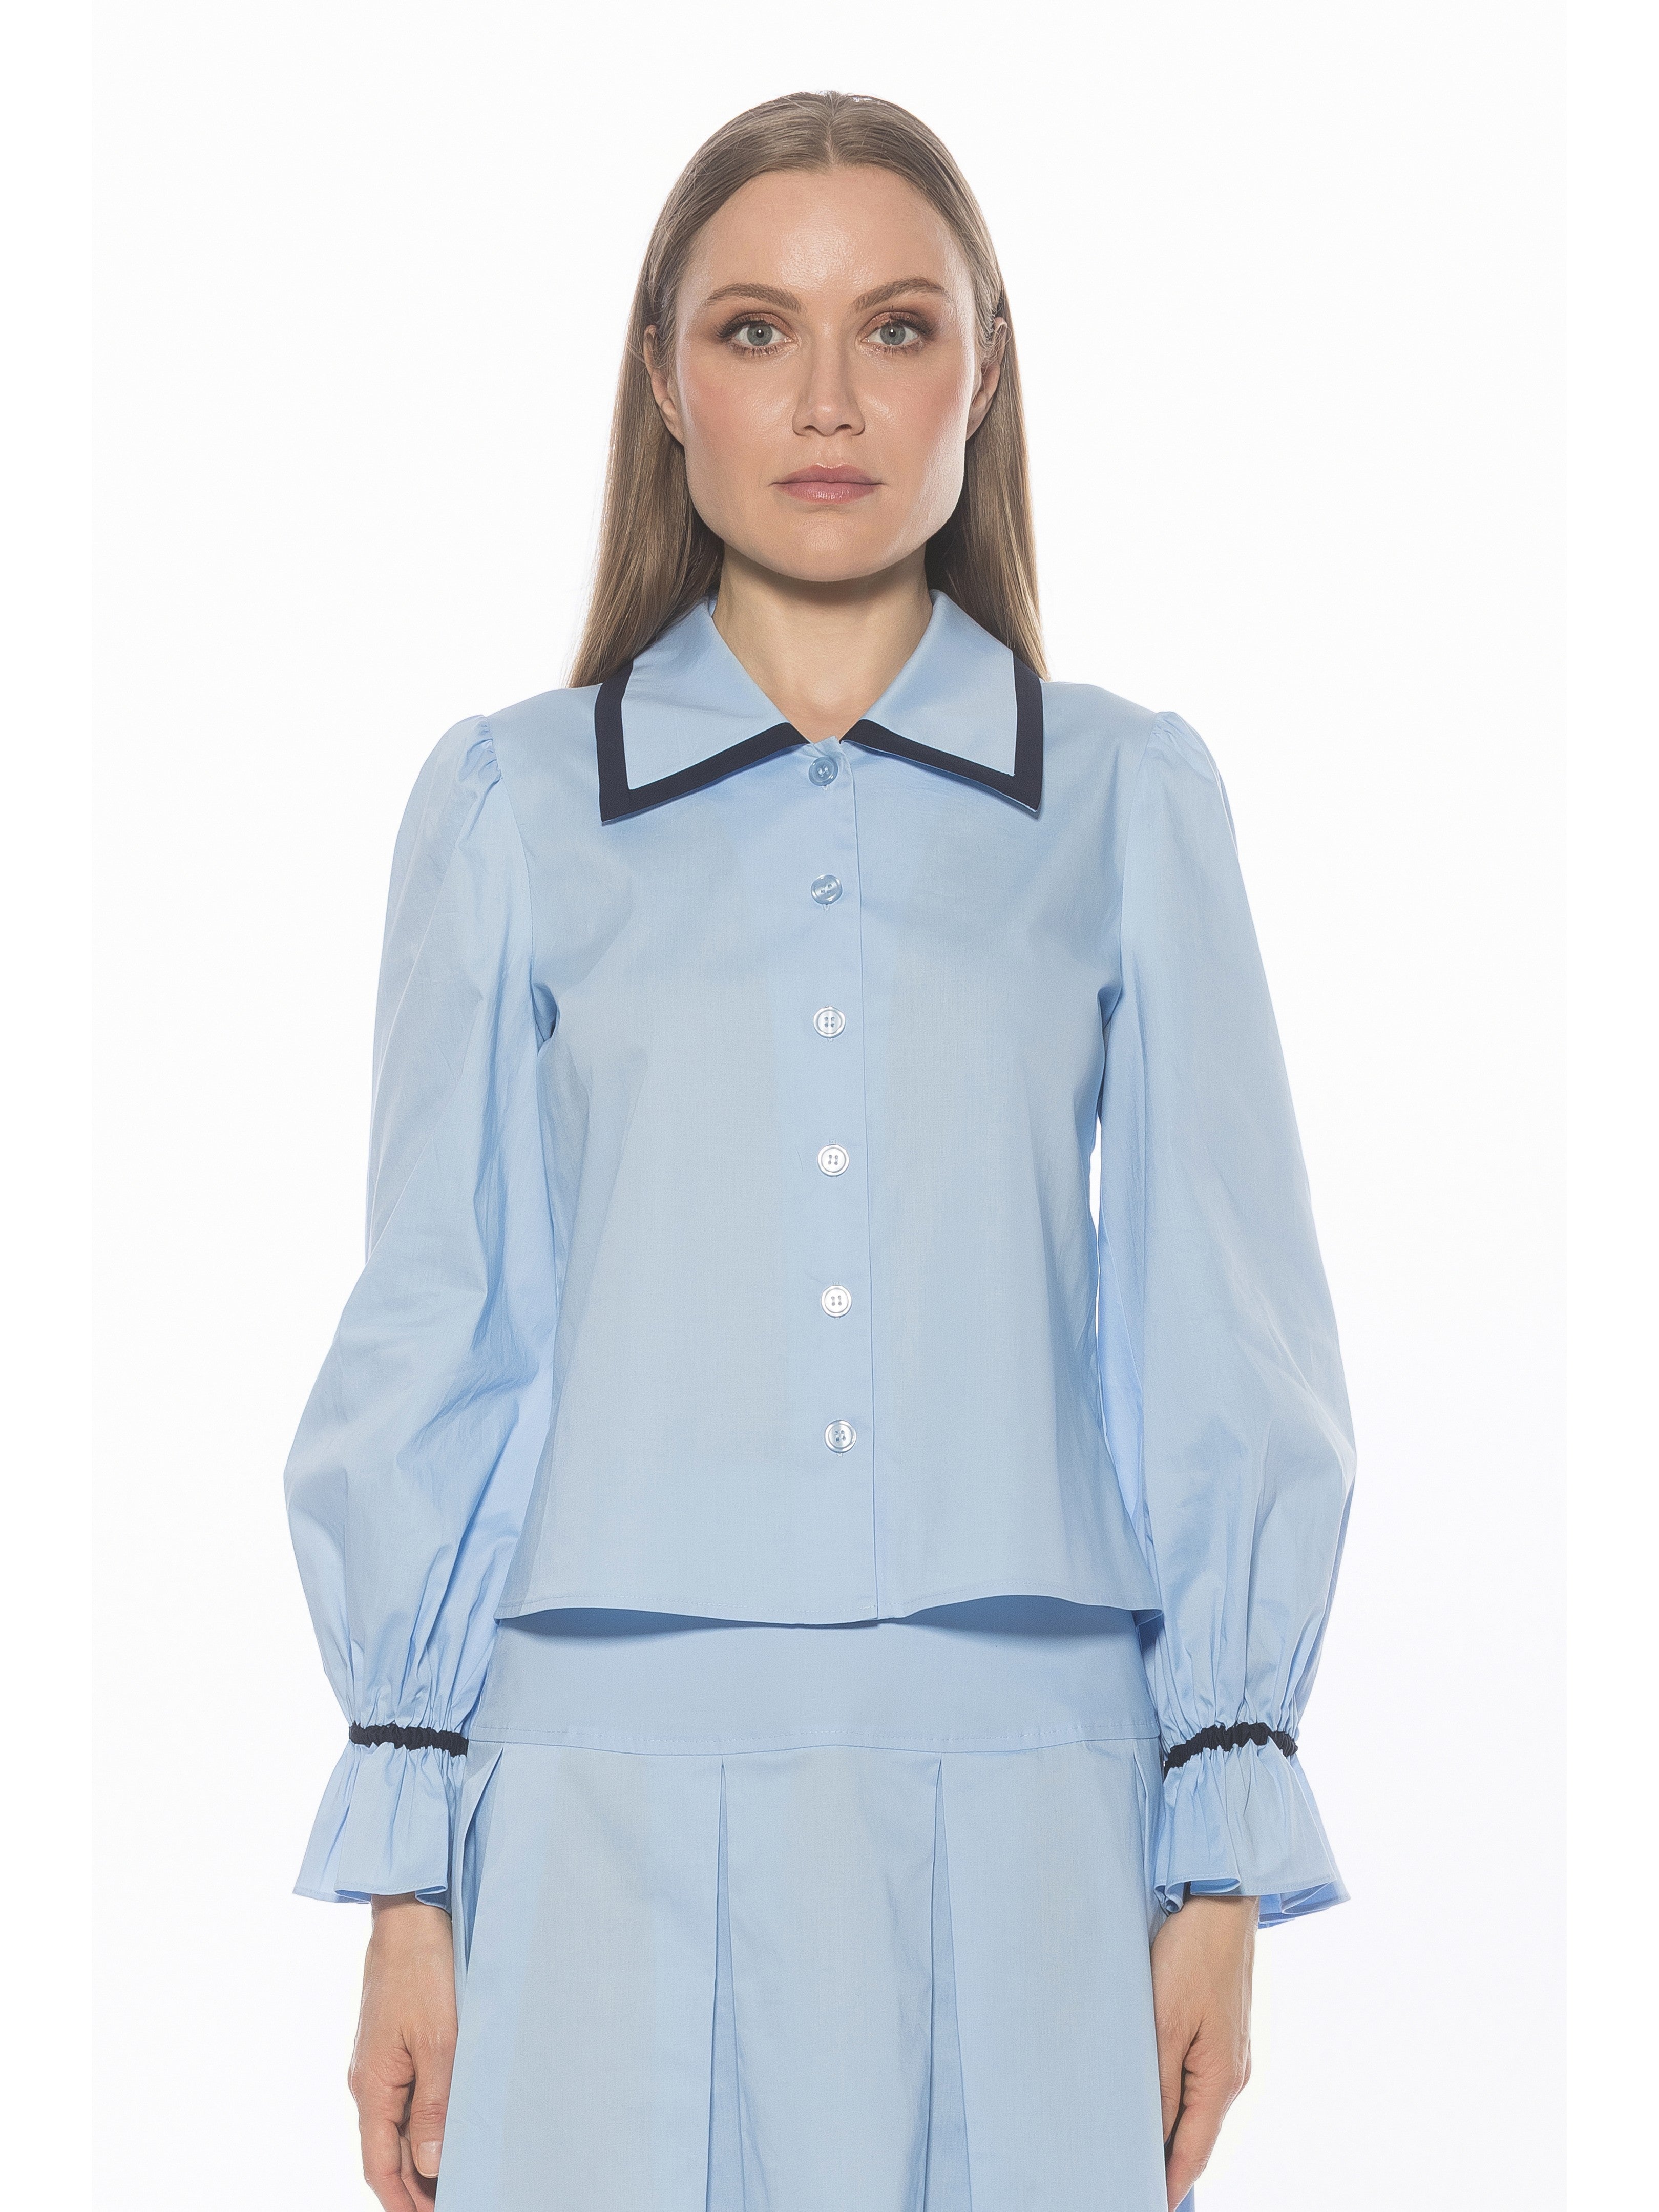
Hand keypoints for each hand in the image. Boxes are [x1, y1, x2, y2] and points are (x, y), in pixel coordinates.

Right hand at [348, 1895, 457, 2210]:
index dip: (402, 2200)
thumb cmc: (423, 1971)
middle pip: (387, 2151)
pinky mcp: (394, 2043)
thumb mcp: (439, 2040)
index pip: (379, 2165)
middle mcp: (369, 2080)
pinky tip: (447, 2126)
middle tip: (453, 2200)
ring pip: (397, 2124)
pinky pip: (405, 2096)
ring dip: (420, 2155)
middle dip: (415, 2184)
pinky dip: (422, 2121)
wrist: (411, 1915)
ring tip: (455, 2177)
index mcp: (373, 2086)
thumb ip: (434, 2104)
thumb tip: (428, 2164)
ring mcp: (380, 2062)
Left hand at [1150, 1892, 1257, 2207]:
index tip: (1148, 2204)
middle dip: (1169, 2163)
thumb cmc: (1191, 1955)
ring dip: (1171, 2131)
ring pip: (1196, 2108)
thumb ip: (1160, 2082)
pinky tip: (1154, 2101)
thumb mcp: (1165, 2021)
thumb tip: (1154, 2134)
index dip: (1170, 2184)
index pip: (1194, 2152)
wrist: (1220, 1903)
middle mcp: (1232, 2074)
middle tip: (1131, 2179)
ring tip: (1136, 2151)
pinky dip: (1177, 2100)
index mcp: (1221, 2079)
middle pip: (1198, 2135)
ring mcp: (1230, 2054)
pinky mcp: (1221, 2033)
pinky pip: (1198, 2081)